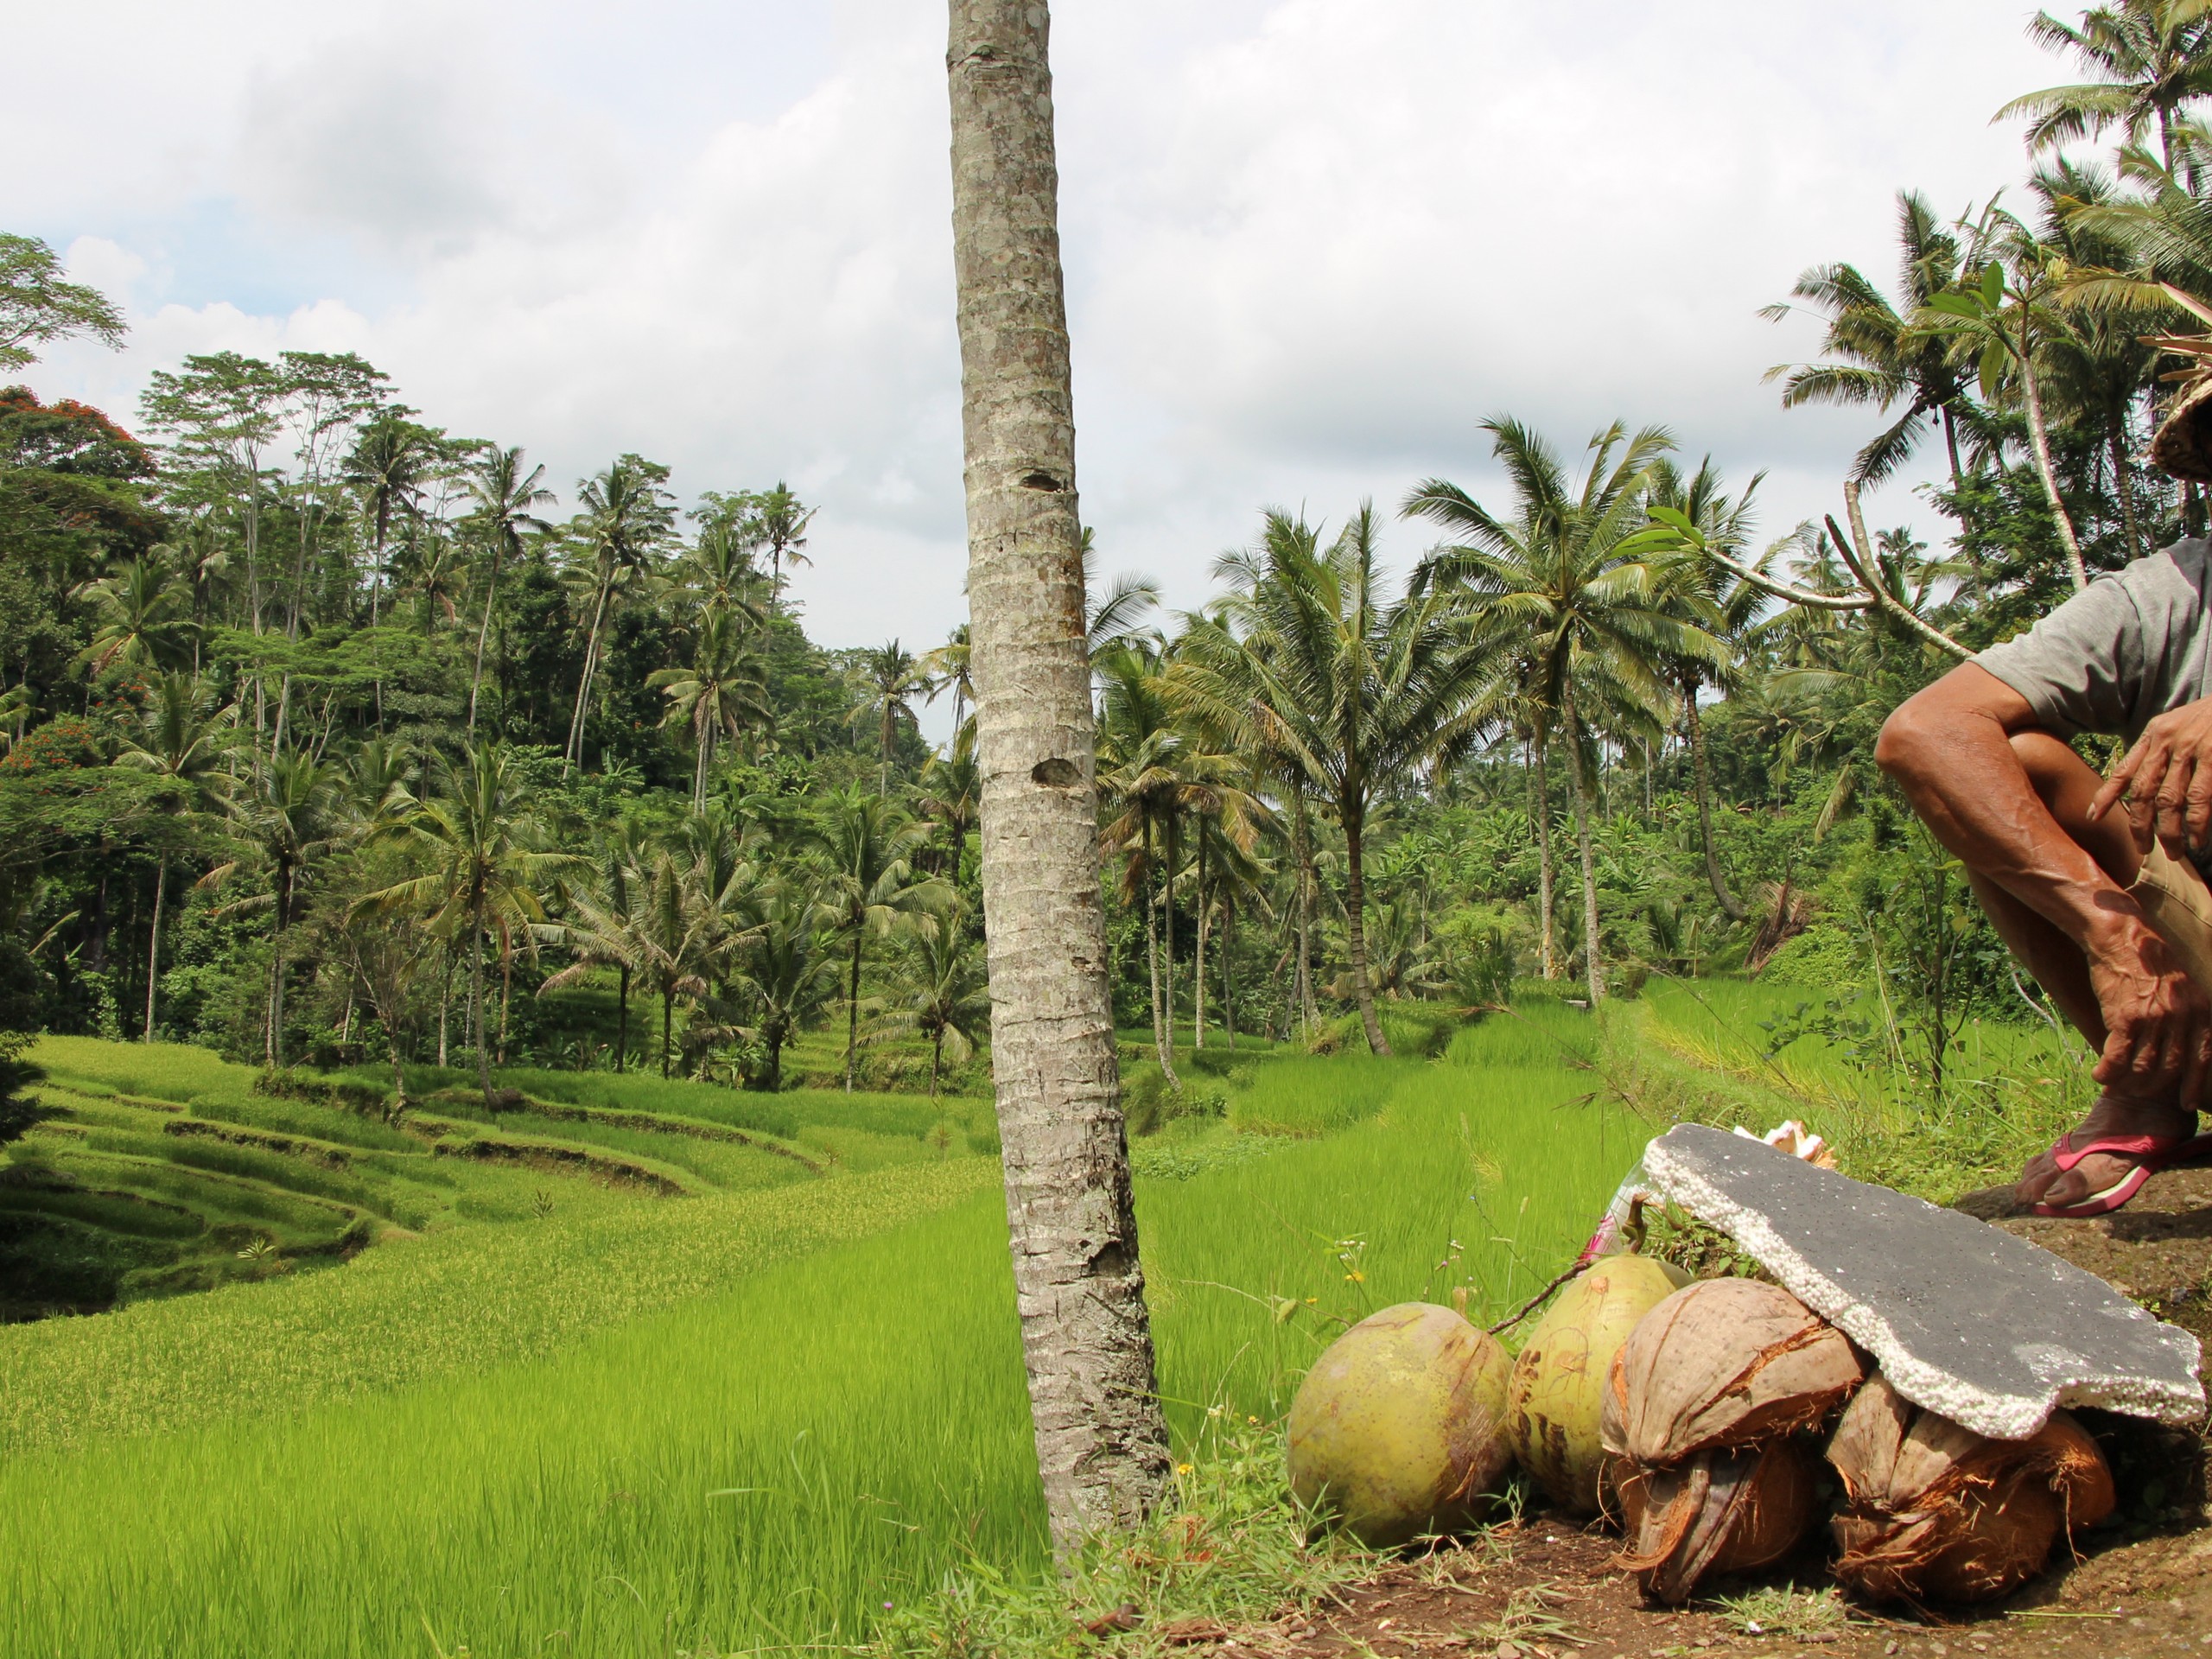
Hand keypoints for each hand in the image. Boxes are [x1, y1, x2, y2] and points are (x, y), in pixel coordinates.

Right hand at [2085, 919, 2211, 1108]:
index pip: (2202, 1059)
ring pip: (2143, 1067)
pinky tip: (2098, 1075)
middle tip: (2136, 1093)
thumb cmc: (2147, 963)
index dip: (2194, 1085)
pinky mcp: (2126, 1018)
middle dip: (2152, 1087)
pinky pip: (2118, 1057)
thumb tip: (2177, 1049)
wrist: (2121, 938)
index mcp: (2199, 1011)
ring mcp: (2155, 1019)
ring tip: (2114, 1086)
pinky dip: (2108, 1071)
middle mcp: (2181, 1018)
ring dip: (2127, 1083)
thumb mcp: (2183, 988)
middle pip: (2170, 1068)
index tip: (2186, 1103)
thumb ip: (2185, 1017)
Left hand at [2089, 698, 2211, 862]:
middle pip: (2143, 791)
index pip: (2124, 769)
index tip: (2093, 817)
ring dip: (2169, 831)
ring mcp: (2191, 749)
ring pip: (2169, 800)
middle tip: (2143, 849)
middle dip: (2140, 825)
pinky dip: (2196, 822)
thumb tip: (2141, 786)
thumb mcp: (2177, 724)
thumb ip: (2158, 749)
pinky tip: (2197, 838)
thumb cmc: (2211, 717)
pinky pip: (2199, 799)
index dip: (2107, 796)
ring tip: (2173, 852)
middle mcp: (2168, 740)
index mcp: (2155, 733)